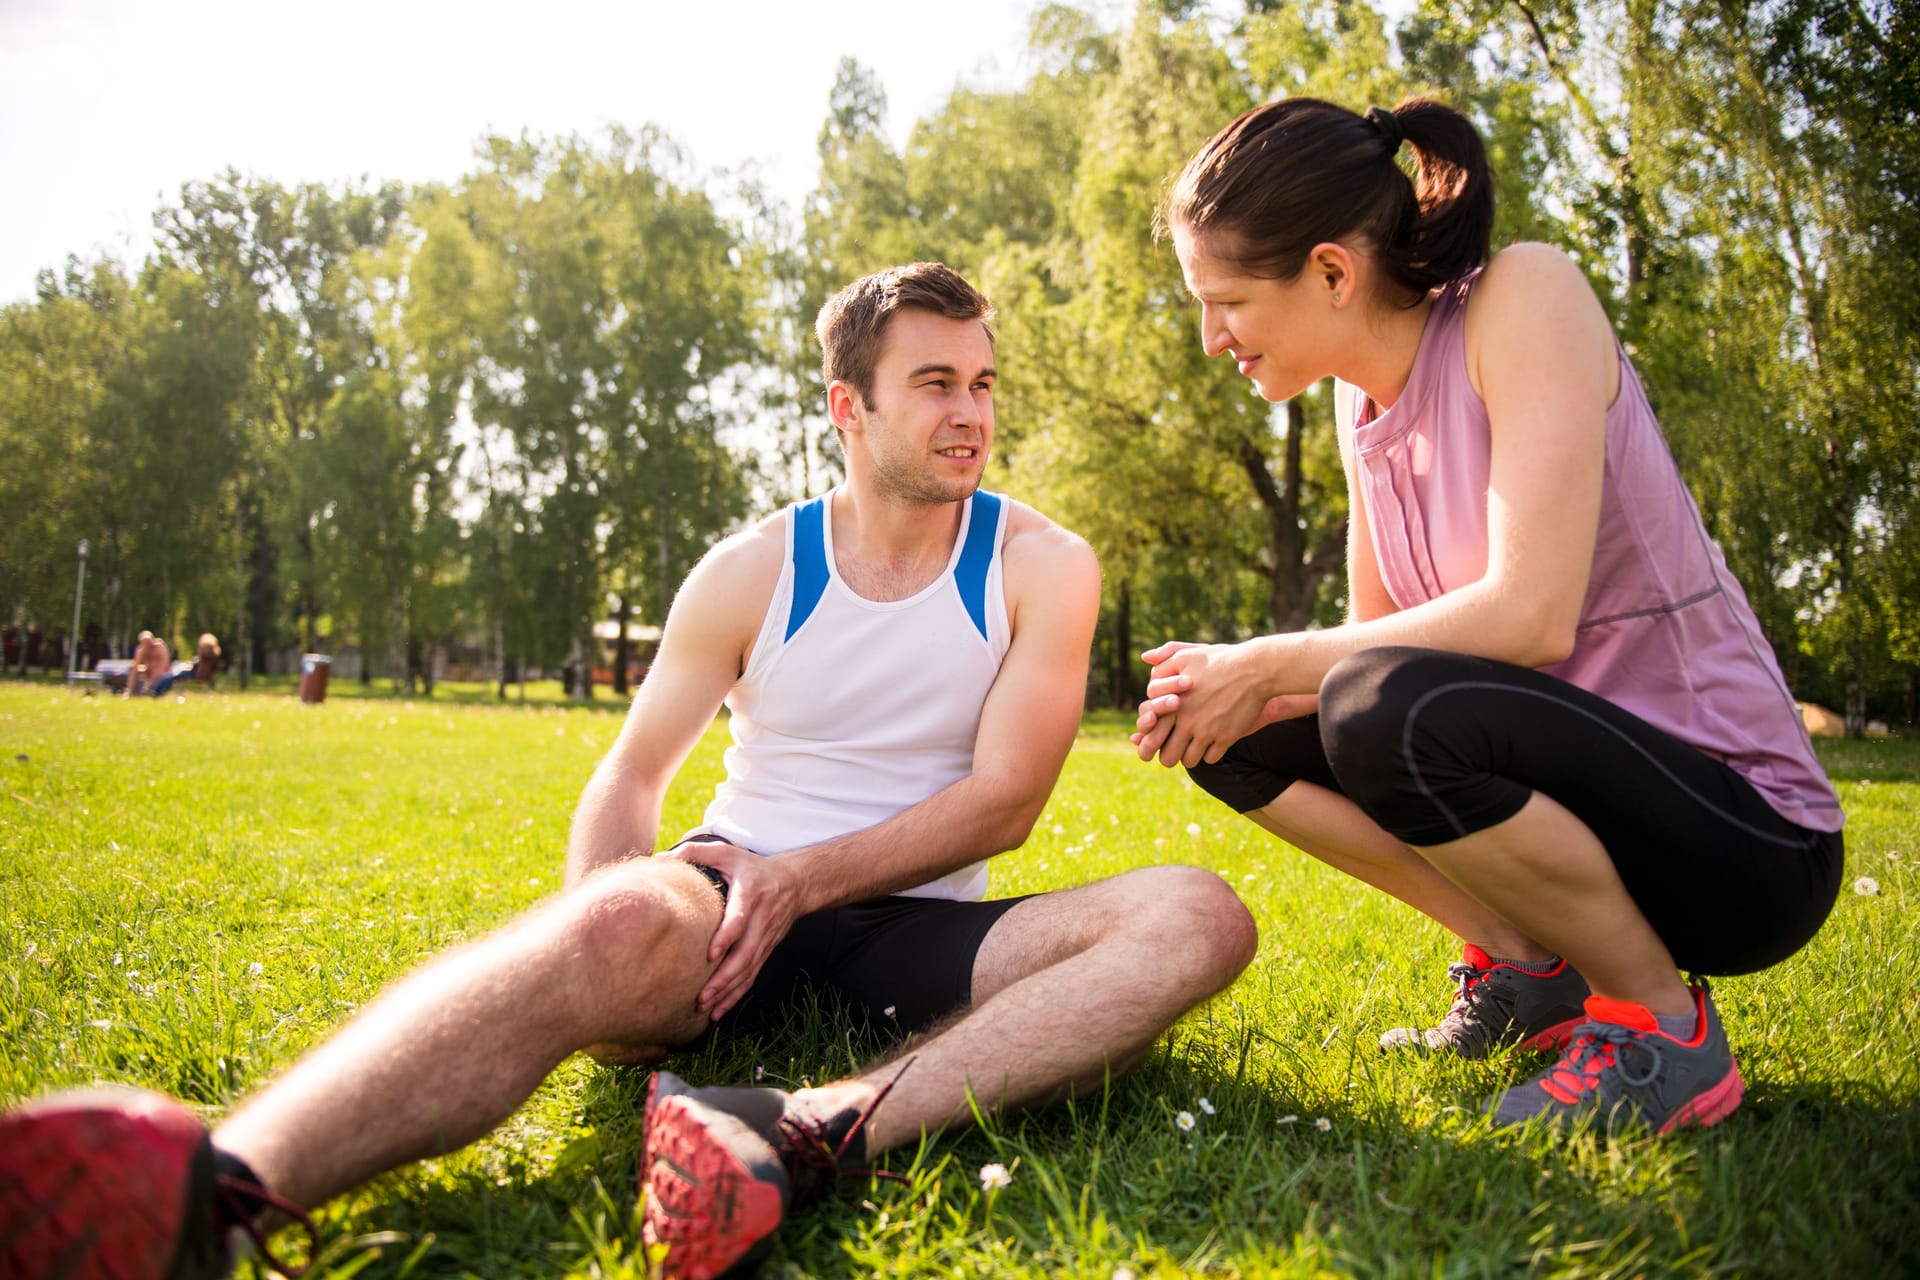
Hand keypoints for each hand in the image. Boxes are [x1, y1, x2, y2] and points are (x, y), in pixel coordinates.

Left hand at [658, 841, 804, 1019]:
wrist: (796, 882)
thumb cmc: (752, 866)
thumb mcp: (728, 852)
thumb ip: (696, 852)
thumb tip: (661, 858)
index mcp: (751, 893)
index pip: (741, 918)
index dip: (727, 937)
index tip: (710, 955)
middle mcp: (761, 919)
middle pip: (745, 954)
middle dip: (724, 977)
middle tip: (701, 996)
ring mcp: (765, 938)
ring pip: (748, 970)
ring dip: (728, 991)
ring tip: (705, 1009)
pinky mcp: (765, 950)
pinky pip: (751, 976)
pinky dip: (736, 996)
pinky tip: (719, 1011)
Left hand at [1135, 639, 1277, 768]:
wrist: (1254, 670)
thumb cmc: (1219, 660)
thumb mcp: (1187, 655)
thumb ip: (1163, 660)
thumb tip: (1146, 657)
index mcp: (1172, 705)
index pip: (1151, 736)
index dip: (1151, 744)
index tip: (1160, 740)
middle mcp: (1187, 722)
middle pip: (1168, 757)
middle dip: (1170, 755)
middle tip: (1176, 749)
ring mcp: (1207, 732)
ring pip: (1190, 761)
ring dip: (1190, 756)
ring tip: (1194, 747)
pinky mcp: (1226, 738)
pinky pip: (1211, 759)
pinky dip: (1210, 754)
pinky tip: (1212, 744)